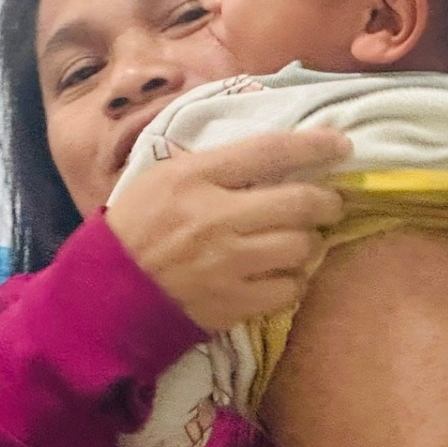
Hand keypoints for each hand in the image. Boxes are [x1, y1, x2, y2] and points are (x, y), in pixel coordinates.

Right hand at [106, 128, 351, 330]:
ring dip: (309, 242)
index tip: (341, 144)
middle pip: (300, 202)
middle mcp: (215, 217)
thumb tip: (277, 149)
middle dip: (326, 201)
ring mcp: (227, 263)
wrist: (106, 294)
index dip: (314, 144)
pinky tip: (280, 275)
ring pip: (301, 246)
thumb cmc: (137, 227)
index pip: (270, 150)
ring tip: (299, 241)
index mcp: (195, 177)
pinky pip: (289, 288)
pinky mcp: (232, 303)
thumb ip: (217, 164)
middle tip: (327, 203)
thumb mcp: (165, 178)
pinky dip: (293, 281)